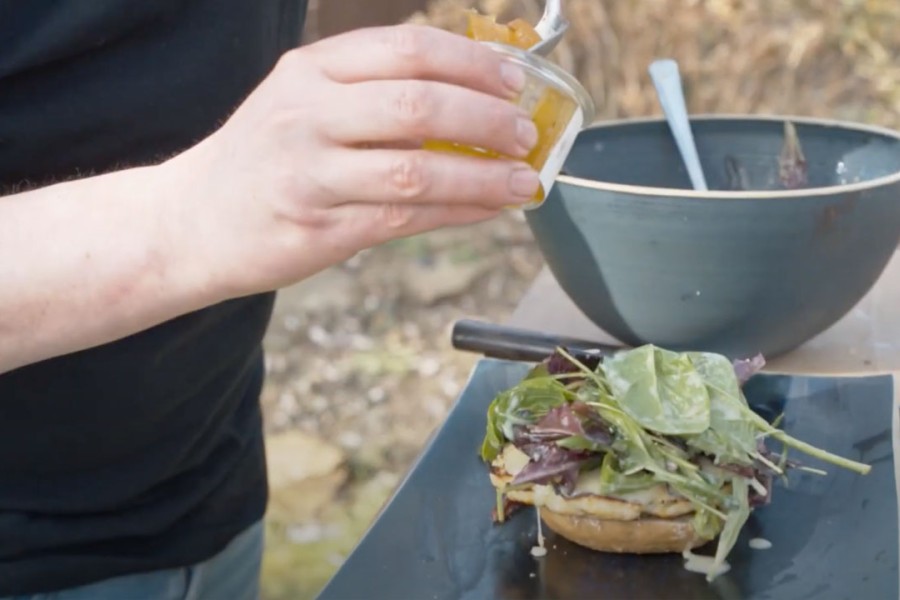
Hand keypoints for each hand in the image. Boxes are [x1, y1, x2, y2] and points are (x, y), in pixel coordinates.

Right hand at [167, 24, 540, 297]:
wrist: (192, 221)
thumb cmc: (264, 157)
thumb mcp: (303, 101)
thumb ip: (372, 91)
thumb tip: (469, 98)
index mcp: (310, 69)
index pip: (406, 49)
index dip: (472, 63)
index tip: (514, 80)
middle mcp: (307, 113)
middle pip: (417, 105)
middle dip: (486, 119)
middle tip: (526, 133)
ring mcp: (309, 173)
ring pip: (415, 171)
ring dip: (482, 176)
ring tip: (523, 180)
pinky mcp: (317, 228)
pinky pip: (404, 219)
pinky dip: (456, 213)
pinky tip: (487, 209)